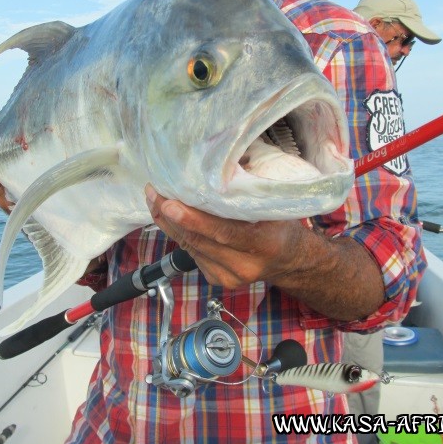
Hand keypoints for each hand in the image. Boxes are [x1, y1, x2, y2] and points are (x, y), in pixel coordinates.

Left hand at [143, 184, 306, 288]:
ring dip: (170, 224)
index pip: (224, 232)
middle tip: (153, 193)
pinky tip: (170, 217)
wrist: (290, 261)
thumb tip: (220, 164)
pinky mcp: (217, 279)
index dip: (193, 220)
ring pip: (190, 247)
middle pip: (200, 241)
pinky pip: (192, 253)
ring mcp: (229, 277)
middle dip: (171, 216)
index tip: (169, 204)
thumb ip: (248, 193)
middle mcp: (245, 266)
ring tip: (154, 199)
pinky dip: (179, 234)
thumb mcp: (274, 207)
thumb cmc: (281, 225)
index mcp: (264, 244)